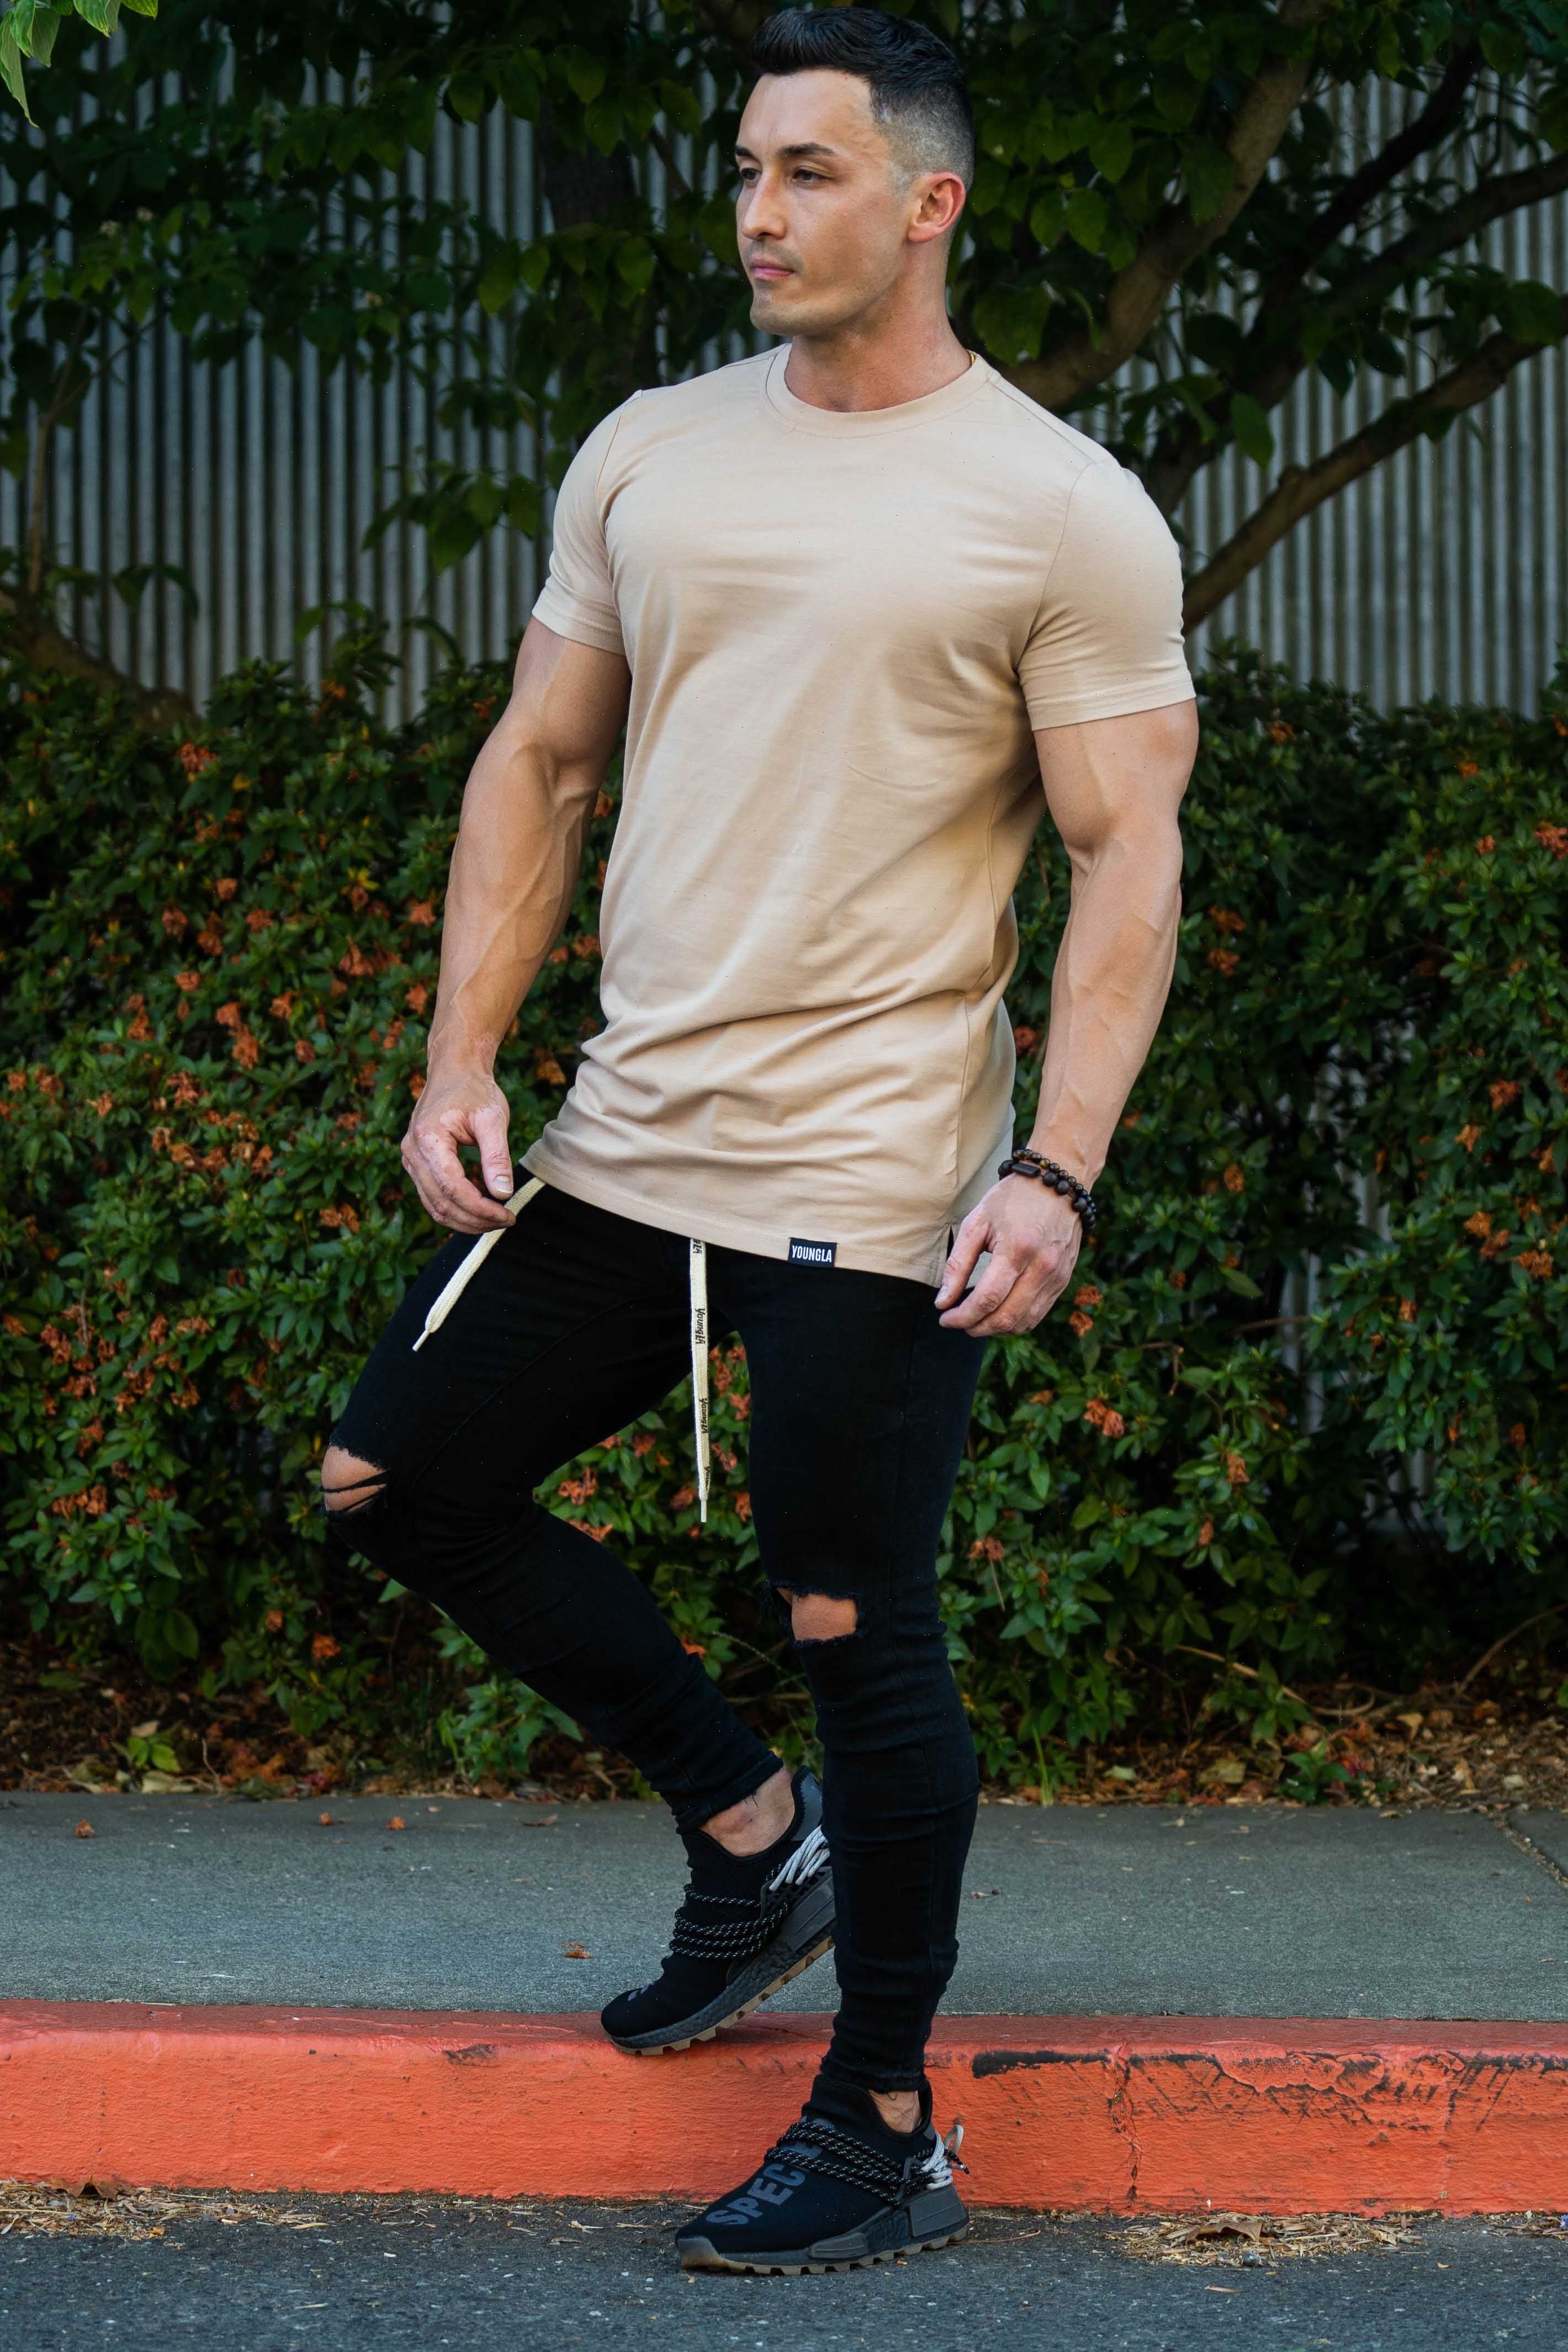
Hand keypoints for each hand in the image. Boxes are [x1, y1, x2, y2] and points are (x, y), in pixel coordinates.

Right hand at [402, 1065, 518, 1233]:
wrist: (453, 1072)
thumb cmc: (474, 1092)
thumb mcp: (492, 1119)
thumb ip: (497, 1156)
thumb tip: (503, 1194)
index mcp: (428, 1138)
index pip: (452, 1188)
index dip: (480, 1208)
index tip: (508, 1214)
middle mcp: (412, 1152)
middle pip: (441, 1203)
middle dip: (475, 1219)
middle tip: (506, 1221)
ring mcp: (410, 1160)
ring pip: (434, 1206)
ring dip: (464, 1220)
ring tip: (495, 1219)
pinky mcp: (416, 1165)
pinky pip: (432, 1197)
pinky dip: (455, 1208)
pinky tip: (481, 1208)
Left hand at [934, 1174, 1082, 1335]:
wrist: (1057, 1184)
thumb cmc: (1012, 1199)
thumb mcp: (977, 1222)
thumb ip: (958, 1264)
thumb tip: (943, 1301)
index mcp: (1017, 1249)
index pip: (987, 1299)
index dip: (962, 1316)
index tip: (945, 1318)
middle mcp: (1042, 1267)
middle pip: (1006, 1317)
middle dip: (976, 1327)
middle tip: (958, 1322)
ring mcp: (1056, 1276)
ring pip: (1024, 1322)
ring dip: (995, 1329)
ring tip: (976, 1320)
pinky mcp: (1063, 1280)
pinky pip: (1038, 1314)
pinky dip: (1015, 1322)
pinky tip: (998, 1313)